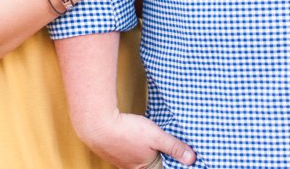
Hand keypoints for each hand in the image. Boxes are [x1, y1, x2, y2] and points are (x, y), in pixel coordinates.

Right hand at [78, 108, 195, 168]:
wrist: (97, 124)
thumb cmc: (127, 131)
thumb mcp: (156, 137)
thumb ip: (174, 147)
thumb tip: (191, 159)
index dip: (168, 163)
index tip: (177, 160)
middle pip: (149, 166)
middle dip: (157, 158)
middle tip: (161, 148)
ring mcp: (119, 161)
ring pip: (137, 160)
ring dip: (144, 153)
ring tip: (148, 144)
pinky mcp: (111, 150)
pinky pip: (126, 153)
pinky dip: (133, 147)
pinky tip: (133, 138)